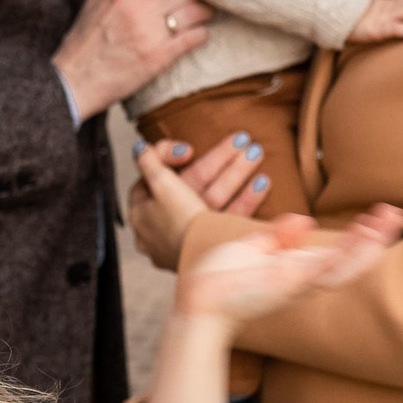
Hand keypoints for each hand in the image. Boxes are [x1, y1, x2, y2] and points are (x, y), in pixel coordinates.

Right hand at [52, 0, 211, 120]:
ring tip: (207, 14)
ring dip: (204, 13)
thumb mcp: (91, 4)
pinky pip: (190, 40)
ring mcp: (151, 36)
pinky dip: (202, 35)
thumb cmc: (82, 44)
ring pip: (192, 14)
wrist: (74, 82)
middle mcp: (139, 12)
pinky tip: (204, 34)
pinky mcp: (158, 59)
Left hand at [127, 133, 266, 268]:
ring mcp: (189, 240)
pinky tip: (263, 183)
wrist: (205, 260)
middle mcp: (163, 229)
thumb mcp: (160, 184)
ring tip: (256, 152)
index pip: (153, 178)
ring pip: (213, 199)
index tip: (189, 149)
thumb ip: (149, 163)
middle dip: (220, 161)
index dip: (169, 157)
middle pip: (191, 186)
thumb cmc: (177, 224)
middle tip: (242, 142)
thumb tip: (140, 149)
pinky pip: (229, 218)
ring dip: (237, 174)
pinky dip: (245, 200)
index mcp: (142, 215)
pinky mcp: (212, 248)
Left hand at [142, 206, 402, 402]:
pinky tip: (362, 238)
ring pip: (345, 268)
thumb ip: (278, 237)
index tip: (380, 212)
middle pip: (352, 262)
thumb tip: (304, 221)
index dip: (362, 235)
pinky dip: (345, 256)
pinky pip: (324, 271)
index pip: (339, 251)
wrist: (198, 300)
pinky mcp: (288, 284)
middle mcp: (304, 279)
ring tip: (386, 223)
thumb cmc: (220, 280)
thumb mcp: (253, 249)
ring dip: (369, 247)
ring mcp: (298, 283)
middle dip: (376, 240)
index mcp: (298, 269)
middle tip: (396, 214)